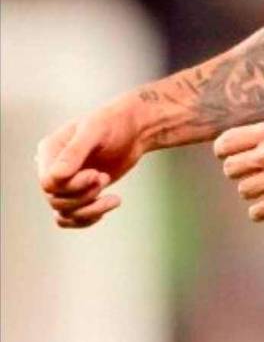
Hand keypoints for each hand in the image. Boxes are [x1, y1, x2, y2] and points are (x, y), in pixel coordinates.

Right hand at [36, 99, 145, 227]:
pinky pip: (72, 218)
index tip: (97, 174)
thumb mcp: (96, 129)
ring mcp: (65, 182)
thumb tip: (55, 177)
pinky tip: (109, 205)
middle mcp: (52, 168)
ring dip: (90, 210)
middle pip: (56, 200)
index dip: (72, 185)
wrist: (135, 129)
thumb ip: (75, 152)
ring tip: (114, 198)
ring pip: (64, 213)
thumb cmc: (116, 122)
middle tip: (105, 178)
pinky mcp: (78, 193)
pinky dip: (88, 218)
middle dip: (84, 195)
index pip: (49, 183)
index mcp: (50, 150)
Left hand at [214, 110, 263, 221]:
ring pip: (243, 190)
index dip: (225, 150)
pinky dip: (261, 209)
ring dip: (253, 189)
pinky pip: (257, 212)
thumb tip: (247, 137)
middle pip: (230, 169)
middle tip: (254, 170)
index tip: (234, 153)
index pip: (225, 144)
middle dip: (239, 170)